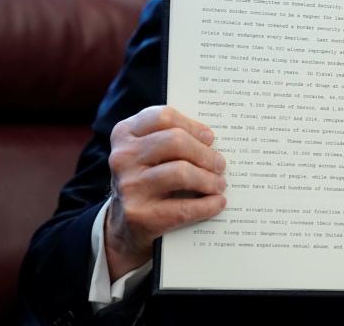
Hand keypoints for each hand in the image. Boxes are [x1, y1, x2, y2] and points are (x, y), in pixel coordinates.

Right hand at [104, 106, 226, 280]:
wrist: (122, 225)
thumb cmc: (146, 179)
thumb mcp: (148, 153)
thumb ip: (172, 141)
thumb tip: (212, 141)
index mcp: (124, 133)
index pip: (163, 117)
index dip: (192, 126)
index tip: (209, 138)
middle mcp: (122, 157)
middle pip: (175, 142)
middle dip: (205, 154)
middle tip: (220, 164)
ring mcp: (128, 186)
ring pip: (181, 172)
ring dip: (208, 179)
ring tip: (219, 184)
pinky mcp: (138, 215)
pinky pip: (183, 207)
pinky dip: (207, 205)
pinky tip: (217, 203)